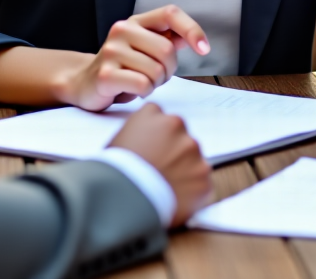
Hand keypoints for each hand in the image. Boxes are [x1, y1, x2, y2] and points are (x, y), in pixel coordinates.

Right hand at [53, 5, 209, 110]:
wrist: (84, 83)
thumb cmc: (121, 67)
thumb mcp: (145, 49)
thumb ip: (167, 40)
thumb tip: (193, 38)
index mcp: (136, 22)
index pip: (170, 13)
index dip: (191, 29)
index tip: (204, 48)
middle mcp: (122, 30)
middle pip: (167, 50)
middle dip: (169, 70)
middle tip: (154, 76)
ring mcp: (111, 51)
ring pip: (156, 70)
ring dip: (155, 84)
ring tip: (140, 82)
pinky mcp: (105, 73)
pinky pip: (143, 84)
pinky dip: (144, 92)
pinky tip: (131, 90)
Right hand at [108, 103, 211, 226]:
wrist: (121, 201)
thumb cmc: (112, 174)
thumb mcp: (117, 141)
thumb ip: (138, 133)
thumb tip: (148, 142)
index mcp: (152, 115)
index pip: (160, 118)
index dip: (156, 136)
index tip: (152, 149)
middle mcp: (177, 127)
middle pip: (180, 137)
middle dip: (173, 152)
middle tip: (160, 170)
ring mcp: (193, 152)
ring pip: (194, 159)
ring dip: (185, 170)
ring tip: (165, 188)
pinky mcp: (203, 178)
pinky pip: (201, 183)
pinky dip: (192, 192)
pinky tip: (175, 200)